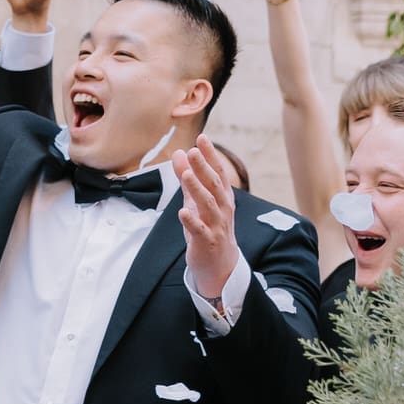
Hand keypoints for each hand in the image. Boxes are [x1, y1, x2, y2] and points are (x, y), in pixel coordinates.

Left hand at [177, 142, 240, 300]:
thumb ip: (188, 178)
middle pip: (214, 185)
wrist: (219, 264)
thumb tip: (180, 153)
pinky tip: (182, 211)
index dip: (211, 156)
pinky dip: (192, 220)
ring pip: (208, 205)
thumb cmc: (207, 227)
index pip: (217, 172)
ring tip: (186, 175)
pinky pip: (199, 230)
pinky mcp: (207, 241)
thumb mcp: (196, 200)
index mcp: (222, 197)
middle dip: (204, 168)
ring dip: (197, 189)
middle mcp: (223, 209)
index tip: (202, 138)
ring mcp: (216, 225)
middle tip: (194, 151)